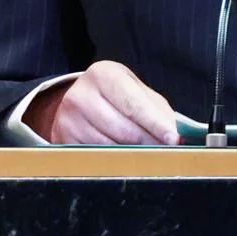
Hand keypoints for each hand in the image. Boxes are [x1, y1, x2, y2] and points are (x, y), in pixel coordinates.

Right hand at [29, 61, 180, 144]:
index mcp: (103, 74)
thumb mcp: (136, 92)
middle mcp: (80, 93)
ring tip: (144, 154)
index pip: (134, 105)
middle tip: (164, 153)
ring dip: (132, 155)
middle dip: (148, 143)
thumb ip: (156, 111)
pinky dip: (113, 161)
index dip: (156, 125)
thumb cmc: (116, 96)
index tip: (173, 140)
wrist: (79, 101)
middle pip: (123, 129)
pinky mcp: (63, 139)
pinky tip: (122, 158)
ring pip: (109, 146)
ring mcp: (67, 118)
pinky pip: (94, 157)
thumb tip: (173, 138)